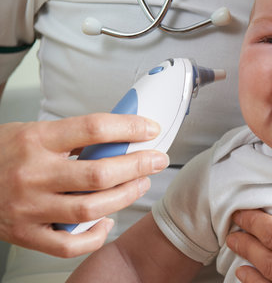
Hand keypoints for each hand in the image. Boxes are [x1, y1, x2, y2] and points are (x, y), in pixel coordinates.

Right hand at [0, 113, 168, 257]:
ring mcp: (29, 207)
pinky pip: (68, 244)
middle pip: (99, 173)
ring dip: (126, 196)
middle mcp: (33, 174)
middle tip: (157, 160)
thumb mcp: (33, 132)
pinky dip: (95, 235)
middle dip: (138, 165)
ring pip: (91, 208)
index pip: (93, 128)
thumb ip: (72, 136)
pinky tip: (106, 222)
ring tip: (141, 184)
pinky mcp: (26, 233)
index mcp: (36, 140)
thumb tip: (120, 136)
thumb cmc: (1, 153)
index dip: (129, 127)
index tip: (150, 129)